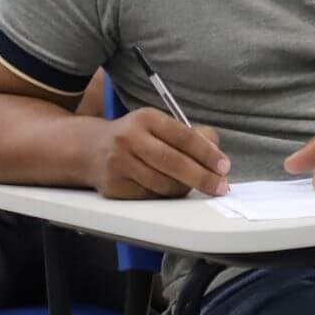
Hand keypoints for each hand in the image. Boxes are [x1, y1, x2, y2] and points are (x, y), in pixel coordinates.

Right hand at [90, 108, 228, 198]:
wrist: (90, 149)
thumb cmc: (135, 137)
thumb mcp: (159, 126)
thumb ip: (190, 135)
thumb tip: (216, 150)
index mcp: (146, 118)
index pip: (183, 136)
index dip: (207, 153)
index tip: (224, 167)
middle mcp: (130, 138)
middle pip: (173, 162)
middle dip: (202, 177)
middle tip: (220, 187)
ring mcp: (118, 163)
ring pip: (162, 184)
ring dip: (183, 189)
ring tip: (192, 187)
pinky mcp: (113, 186)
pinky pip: (148, 196)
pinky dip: (163, 196)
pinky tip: (168, 190)